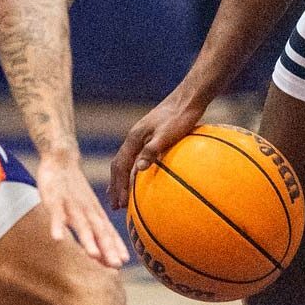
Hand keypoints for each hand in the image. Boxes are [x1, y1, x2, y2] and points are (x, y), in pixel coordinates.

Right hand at [38, 158, 129, 267]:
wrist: (62, 159)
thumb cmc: (76, 189)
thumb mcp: (89, 207)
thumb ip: (95, 227)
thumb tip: (104, 250)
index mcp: (94, 212)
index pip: (108, 232)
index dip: (115, 247)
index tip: (124, 262)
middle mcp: (86, 210)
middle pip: (98, 231)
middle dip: (107, 248)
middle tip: (117, 265)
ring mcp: (71, 205)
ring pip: (80, 224)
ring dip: (87, 240)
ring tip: (93, 255)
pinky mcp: (54, 199)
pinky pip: (55, 214)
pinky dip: (57, 226)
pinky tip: (57, 238)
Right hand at [108, 92, 205, 209]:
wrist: (189, 99)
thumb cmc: (180, 116)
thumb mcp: (167, 134)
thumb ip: (152, 150)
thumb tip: (138, 169)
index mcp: (134, 137)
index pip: (120, 166)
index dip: (119, 186)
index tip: (120, 204)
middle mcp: (134, 137)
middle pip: (118, 165)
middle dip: (115, 186)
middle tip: (115, 206)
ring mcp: (141, 136)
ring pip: (126, 161)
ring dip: (122, 179)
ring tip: (122, 196)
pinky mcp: (151, 136)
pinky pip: (136, 157)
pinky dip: (133, 171)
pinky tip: (142, 177)